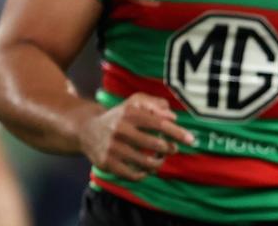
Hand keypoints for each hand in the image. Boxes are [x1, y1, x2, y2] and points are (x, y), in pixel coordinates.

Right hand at [77, 94, 192, 180]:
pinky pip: (132, 174)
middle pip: (153, 143)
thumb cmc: (119, 115)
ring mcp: (112, 148)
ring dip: (158, 162)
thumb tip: (173, 116)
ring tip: (160, 159)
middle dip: (169, 148)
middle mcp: (120, 130)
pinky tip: (147, 169)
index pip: (158, 123)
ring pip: (144, 161)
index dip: (177, 132)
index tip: (190, 139)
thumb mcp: (134, 102)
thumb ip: (155, 104)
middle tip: (173, 149)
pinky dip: (144, 174)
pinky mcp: (106, 163)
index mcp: (129, 113)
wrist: (86, 130)